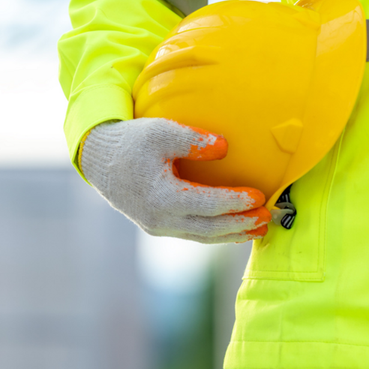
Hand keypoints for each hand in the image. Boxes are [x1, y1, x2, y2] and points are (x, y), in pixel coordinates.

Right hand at [80, 117, 269, 242]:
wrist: (100, 160)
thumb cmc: (131, 142)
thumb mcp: (161, 132)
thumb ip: (193, 140)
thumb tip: (224, 148)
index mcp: (161, 198)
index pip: (208, 204)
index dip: (235, 201)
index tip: (259, 196)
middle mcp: (160, 220)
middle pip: (209, 228)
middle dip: (241, 225)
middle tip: (268, 217)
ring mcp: (159, 227)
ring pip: (203, 236)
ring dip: (232, 234)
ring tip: (259, 228)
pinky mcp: (159, 227)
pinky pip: (193, 234)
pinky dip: (216, 233)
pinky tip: (234, 229)